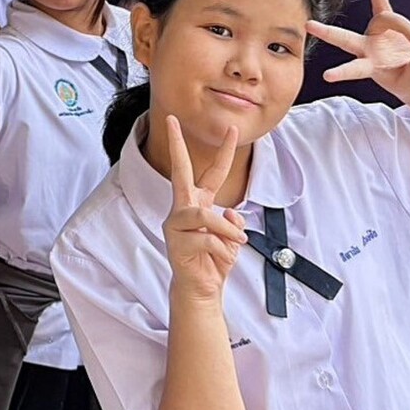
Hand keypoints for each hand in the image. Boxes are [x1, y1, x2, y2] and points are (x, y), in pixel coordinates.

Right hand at [163, 118, 245, 302]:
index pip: (212, 172)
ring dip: (226, 230)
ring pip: (206, 215)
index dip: (223, 151)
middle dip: (176, 145)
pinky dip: (222, 249)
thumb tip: (230, 213)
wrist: (201, 289)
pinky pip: (208, 239)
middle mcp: (184, 208)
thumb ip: (233, 222)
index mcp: (199, 203)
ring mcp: (176, 223)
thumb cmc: (213, 261)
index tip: (230, 128)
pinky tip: (218, 258)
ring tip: (236, 243)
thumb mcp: (232, 238)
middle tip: (172, 121)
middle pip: (179, 171)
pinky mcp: (175, 241)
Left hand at [306, 0, 409, 104]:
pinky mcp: (386, 25)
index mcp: (372, 68)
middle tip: (307, 25)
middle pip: (344, 40)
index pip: (354, 69)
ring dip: (404, 26)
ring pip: (384, 19)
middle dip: (326, 33)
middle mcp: (367, 50)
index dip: (342, 72)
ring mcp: (374, 35)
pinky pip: (382, 6)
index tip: (326, 76)